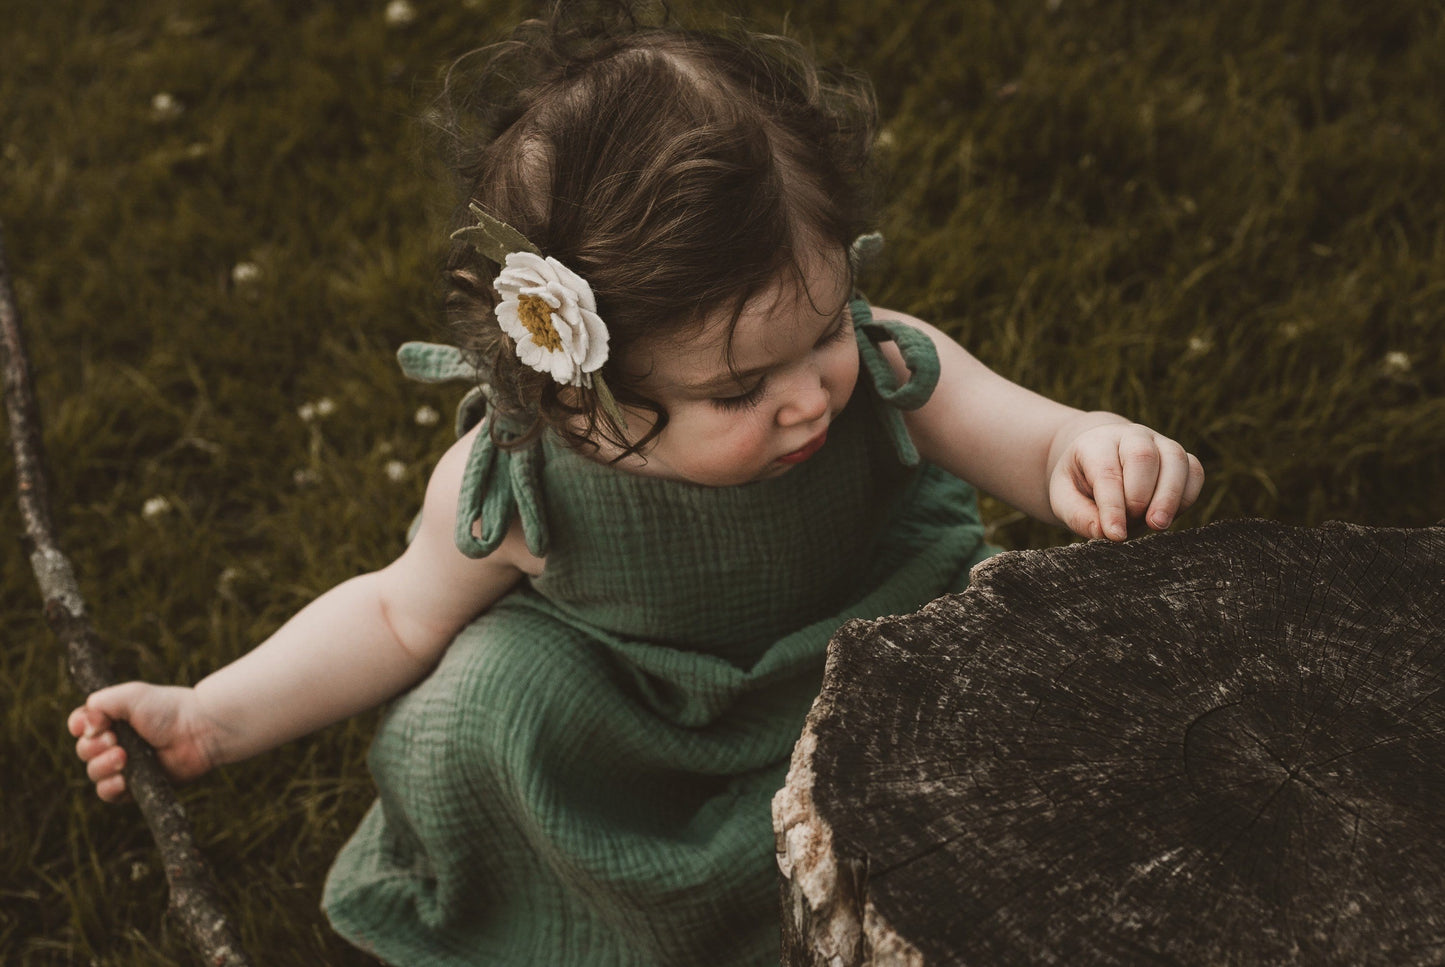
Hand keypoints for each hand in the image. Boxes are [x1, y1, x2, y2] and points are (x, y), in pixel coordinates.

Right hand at [67, 683, 217, 802]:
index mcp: (112, 719)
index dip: (80, 726)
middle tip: (115, 740)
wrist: (200, 730)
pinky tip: (122, 779)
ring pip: (94, 773)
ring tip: (123, 756)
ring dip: (102, 766)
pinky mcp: (137, 785)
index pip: (80, 726)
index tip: (91, 725)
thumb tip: (82, 724)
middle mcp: (116, 742)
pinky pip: (109, 794)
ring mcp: (126, 765)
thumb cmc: (169, 709)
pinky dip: (110, 787)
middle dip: (93, 747)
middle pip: (83, 751)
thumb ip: (101, 702)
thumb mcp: (132, 695)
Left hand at [1048, 422, 1203, 540]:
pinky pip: (1194, 471)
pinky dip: (1188, 495)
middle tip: (1132, 524)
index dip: (1113, 506)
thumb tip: (1104, 533)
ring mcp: (1160, 443)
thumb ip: (1078, 514)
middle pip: (1143, 457)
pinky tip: (1172, 515)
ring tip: (1157, 525)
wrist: (1099, 457)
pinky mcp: (1181, 457)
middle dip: (1140, 497)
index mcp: (1096, 443)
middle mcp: (1131, 436)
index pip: (1107, 472)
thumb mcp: (1064, 496)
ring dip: (1169, 497)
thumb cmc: (1080, 481)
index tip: (1116, 535)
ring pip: (1175, 460)